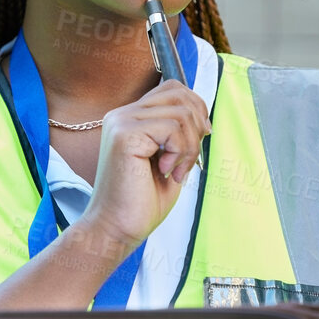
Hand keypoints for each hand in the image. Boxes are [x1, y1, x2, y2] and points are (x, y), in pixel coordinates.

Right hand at [80, 80, 210, 250]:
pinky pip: (172, 128)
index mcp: (129, 118)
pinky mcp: (125, 136)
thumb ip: (179, 133)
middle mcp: (121, 115)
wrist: (116, 229)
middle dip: (196, 127)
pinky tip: (167, 171)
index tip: (199, 138)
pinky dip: (180, 152)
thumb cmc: (140, 202)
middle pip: (179, 95)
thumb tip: (203, 117)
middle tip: (188, 160)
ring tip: (177, 170)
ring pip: (180, 112)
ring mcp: (121, 123)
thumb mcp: (168, 159)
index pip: (172, 89)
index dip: (195, 108)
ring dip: (189, 146)